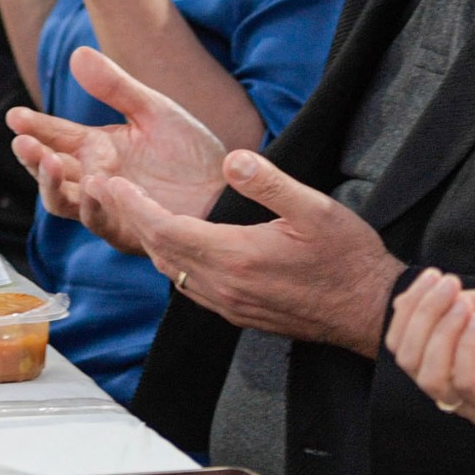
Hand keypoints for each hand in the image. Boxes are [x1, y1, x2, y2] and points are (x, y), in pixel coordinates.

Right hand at [8, 47, 228, 229]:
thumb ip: (115, 86)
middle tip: (24, 143)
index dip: (34, 127)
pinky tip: (94, 184)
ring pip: (64, 201)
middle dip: (34, 158)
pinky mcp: (126, 230)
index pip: (56, 135)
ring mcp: (107, 206)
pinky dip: (94, 204)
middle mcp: (94, 178)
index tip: (15, 117)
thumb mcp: (153, 110)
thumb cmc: (191, 152)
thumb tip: (77, 53)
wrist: (228, 189)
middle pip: (49, 172)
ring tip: (51, 161)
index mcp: (96, 147)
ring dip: (52, 184)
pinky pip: (100, 221)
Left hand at [87, 149, 402, 355]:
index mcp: (236, 256)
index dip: (133, 205)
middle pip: (159, 252)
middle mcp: (224, 286)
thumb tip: (232, 160)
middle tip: (106, 190)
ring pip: (171, 273)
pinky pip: (190, 287)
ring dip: (151, 242)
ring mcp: (229, 304)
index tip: (109, 182)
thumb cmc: (347, 258)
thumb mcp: (315, 210)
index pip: (165, 230)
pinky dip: (172, 262)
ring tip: (134, 213)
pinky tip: (177, 246)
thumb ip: (269, 183)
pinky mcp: (238, 313)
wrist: (368, 311)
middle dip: (131, 220)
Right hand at [385, 269, 474, 427]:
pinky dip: (465, 347)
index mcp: (450, 364)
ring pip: (430, 377)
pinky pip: (467, 384)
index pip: (404, 346)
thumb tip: (416, 296)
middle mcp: (457, 390)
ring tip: (465, 304)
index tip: (434, 274)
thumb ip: (456, 303)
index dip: (409, 309)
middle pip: (408, 361)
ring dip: (439, 330)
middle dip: (420, 315)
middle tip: (448, 285)